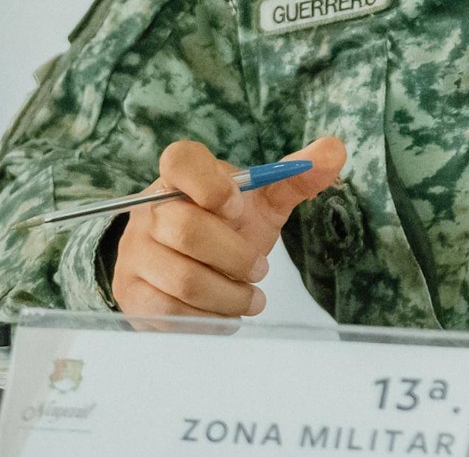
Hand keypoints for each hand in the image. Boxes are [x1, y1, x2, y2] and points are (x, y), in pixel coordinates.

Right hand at [110, 135, 344, 317]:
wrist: (186, 263)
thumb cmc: (227, 225)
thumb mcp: (263, 200)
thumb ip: (297, 176)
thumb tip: (336, 149)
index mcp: (180, 174)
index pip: (181, 160)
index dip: (211, 184)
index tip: (238, 206)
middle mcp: (150, 209)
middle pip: (188, 231)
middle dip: (237, 257)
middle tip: (260, 269)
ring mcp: (136, 251)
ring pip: (184, 280)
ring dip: (230, 296)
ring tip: (250, 298)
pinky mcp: (132, 292)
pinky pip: (170, 312)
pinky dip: (210, 318)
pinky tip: (224, 314)